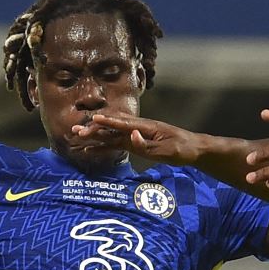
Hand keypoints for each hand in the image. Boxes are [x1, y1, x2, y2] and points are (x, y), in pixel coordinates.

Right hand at [78, 112, 205, 165]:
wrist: (192, 148)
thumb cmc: (182, 149)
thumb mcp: (167, 150)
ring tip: (76, 136)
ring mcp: (135, 135)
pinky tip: (90, 150)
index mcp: (145, 127)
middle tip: (76, 131)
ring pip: (111, 135)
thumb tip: (132, 136)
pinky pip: (116, 144)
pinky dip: (102, 146)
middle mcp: (137, 129)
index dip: (107, 121)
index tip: (93, 119)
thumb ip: (147, 145)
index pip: (122, 123)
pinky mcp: (135, 143)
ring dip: (94, 136)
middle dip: (93, 129)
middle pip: (112, 127)